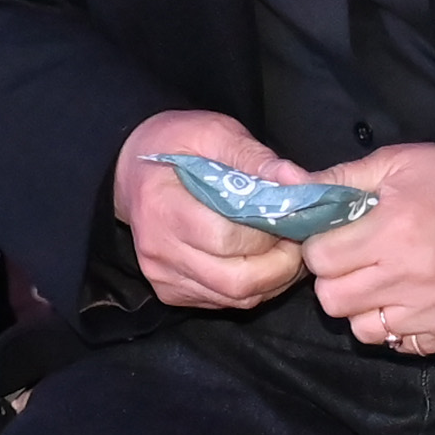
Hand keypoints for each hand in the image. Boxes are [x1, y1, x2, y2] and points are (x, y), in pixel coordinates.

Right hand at [115, 109, 312, 309]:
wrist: (133, 169)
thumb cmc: (176, 145)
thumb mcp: (214, 133)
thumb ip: (255, 158)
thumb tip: (299, 183)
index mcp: (163, 207)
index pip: (227, 238)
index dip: (269, 232)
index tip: (294, 216)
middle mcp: (159, 250)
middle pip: (235, 280)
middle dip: (281, 265)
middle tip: (301, 238)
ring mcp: (163, 276)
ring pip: (235, 297)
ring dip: (274, 279)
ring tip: (288, 248)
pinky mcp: (172, 292)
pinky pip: (224, 301)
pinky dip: (254, 287)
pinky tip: (264, 260)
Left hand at [301, 143, 434, 355]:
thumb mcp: (395, 164)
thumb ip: (338, 179)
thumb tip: (283, 182)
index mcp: (395, 230)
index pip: (320, 259)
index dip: (322, 247)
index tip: (337, 237)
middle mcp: (412, 276)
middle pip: (333, 300)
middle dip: (336, 279)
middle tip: (356, 261)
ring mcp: (434, 310)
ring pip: (362, 329)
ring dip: (363, 308)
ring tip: (383, 281)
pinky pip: (400, 345)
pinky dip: (396, 327)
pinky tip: (409, 299)